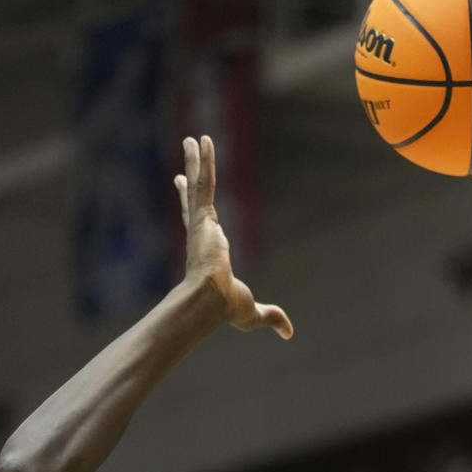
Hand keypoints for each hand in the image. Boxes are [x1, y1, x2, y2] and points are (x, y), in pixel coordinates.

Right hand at [177, 134, 292, 338]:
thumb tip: (289, 333)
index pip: (197, 218)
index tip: (182, 186)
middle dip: (190, 174)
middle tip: (187, 152)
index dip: (190, 202)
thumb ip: (271, 317)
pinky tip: (201, 141)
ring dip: (196, 160)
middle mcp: (202, 231)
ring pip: (199, 184)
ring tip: (193, 138)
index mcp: (209, 248)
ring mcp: (201, 222)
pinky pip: (204, 182)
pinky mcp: (203, 217)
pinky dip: (203, 162)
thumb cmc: (227, 308)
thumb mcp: (254, 312)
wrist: (211, 302)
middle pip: (195, 195)